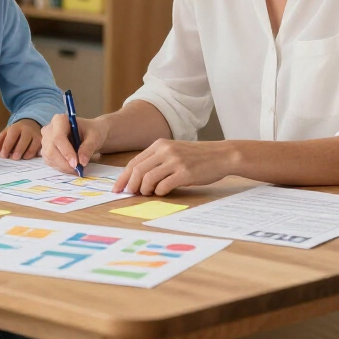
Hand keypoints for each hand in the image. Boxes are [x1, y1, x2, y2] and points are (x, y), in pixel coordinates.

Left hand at [0, 119, 42, 159]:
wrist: (31, 124)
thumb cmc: (16, 132)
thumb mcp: (6, 133)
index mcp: (16, 128)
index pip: (10, 139)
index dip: (6, 149)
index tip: (3, 156)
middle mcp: (28, 130)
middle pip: (22, 144)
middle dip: (17, 153)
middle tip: (13, 158)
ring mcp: (37, 136)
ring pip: (31, 149)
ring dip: (25, 156)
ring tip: (21, 157)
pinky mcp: (43, 142)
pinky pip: (38, 152)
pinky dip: (33, 156)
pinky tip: (28, 156)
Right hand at [41, 114, 108, 173]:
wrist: (89, 134)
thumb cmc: (92, 132)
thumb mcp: (95, 137)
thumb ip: (88, 147)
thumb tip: (81, 162)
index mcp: (59, 120)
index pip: (58, 137)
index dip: (66, 151)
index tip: (76, 164)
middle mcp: (49, 129)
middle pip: (51, 149)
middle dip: (64, 162)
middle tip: (78, 170)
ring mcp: (46, 140)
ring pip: (49, 157)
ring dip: (63, 167)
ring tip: (77, 170)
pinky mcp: (46, 150)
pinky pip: (50, 161)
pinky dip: (61, 167)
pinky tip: (71, 168)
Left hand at [113, 139, 236, 195]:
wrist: (222, 155)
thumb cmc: (197, 157)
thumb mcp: (174, 151)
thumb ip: (157, 161)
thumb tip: (137, 179)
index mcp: (160, 144)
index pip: (134, 162)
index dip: (123, 177)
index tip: (117, 189)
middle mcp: (165, 150)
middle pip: (137, 171)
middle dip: (131, 185)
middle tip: (131, 194)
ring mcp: (175, 161)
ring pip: (148, 179)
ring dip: (145, 190)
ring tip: (149, 193)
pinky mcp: (185, 173)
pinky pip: (163, 186)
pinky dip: (159, 192)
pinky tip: (163, 192)